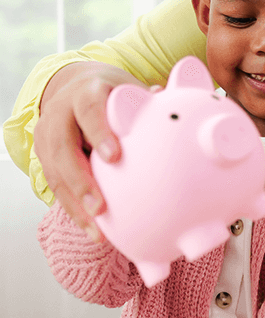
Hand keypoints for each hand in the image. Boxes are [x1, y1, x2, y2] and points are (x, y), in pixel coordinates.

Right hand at [34, 62, 149, 240]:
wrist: (78, 87)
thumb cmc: (114, 95)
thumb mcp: (130, 90)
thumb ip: (148, 102)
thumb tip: (168, 103)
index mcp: (86, 92)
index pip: (89, 110)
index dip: (99, 132)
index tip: (114, 157)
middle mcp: (60, 112)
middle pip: (63, 147)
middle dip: (80, 180)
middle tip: (100, 207)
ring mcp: (46, 134)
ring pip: (54, 172)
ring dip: (75, 204)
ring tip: (97, 230)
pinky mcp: (43, 155)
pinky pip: (55, 186)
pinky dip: (74, 209)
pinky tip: (93, 230)